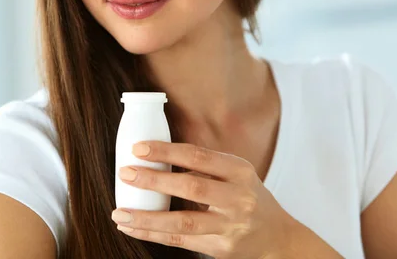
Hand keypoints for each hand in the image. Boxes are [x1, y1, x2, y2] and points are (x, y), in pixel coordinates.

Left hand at [111, 141, 294, 258]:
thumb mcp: (236, 173)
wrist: (277, 236)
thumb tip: (156, 153)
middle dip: (155, 181)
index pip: (200, 156)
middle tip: (126, 173)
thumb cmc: (247, 197)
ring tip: (120, 212)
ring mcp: (230, 226)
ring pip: (184, 222)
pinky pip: (181, 242)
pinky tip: (132, 228)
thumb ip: (205, 165)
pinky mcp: (221, 248)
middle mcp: (238, 198)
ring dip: (148, 218)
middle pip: (192, 187)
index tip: (140, 148)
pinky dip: (153, 234)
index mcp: (239, 171)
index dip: (168, 151)